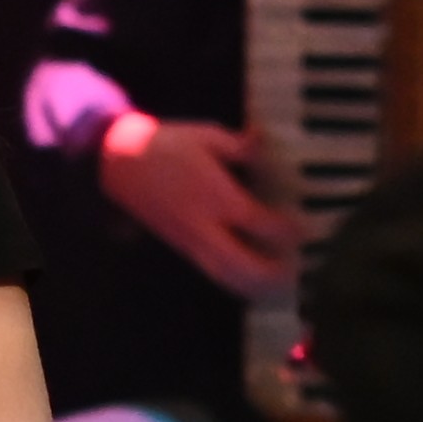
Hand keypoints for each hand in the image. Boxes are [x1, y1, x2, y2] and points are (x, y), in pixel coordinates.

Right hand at [98, 111, 294, 297]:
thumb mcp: (207, 135)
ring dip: (253, 286)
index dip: (286, 230)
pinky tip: (247, 279)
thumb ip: (241, 146)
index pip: (259, 222)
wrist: (119, 162)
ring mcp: (190, 240)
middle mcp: (205, 225)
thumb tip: (264, 143)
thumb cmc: (165, 145)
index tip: (304, 231)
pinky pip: (212, 271)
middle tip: (296, 271)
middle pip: (243, 264)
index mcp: (216, 195)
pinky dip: (234, 280)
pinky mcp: (181, 246)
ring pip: (226, 276)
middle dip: (271, 273)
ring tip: (277, 285)